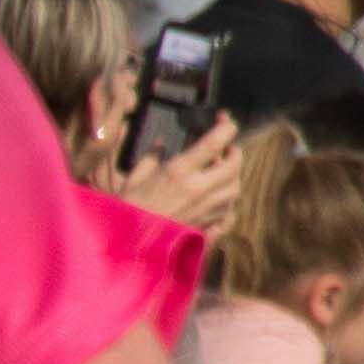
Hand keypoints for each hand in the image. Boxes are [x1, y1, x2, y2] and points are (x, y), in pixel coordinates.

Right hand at [121, 112, 247, 237]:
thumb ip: (152, 157)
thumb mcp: (135, 177)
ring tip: (221, 170)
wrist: (128, 244)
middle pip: (235, 163)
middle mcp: (198, 188)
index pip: (215, 142)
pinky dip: (227, 197)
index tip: (225, 120)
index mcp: (178, 171)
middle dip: (234, 152)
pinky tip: (216, 194)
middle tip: (226, 147)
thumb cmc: (128, 208)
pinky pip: (230, 207)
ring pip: (236, 186)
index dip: (226, 127)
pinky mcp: (208, 222)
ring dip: (233, 175)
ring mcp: (206, 207)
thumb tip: (161, 143)